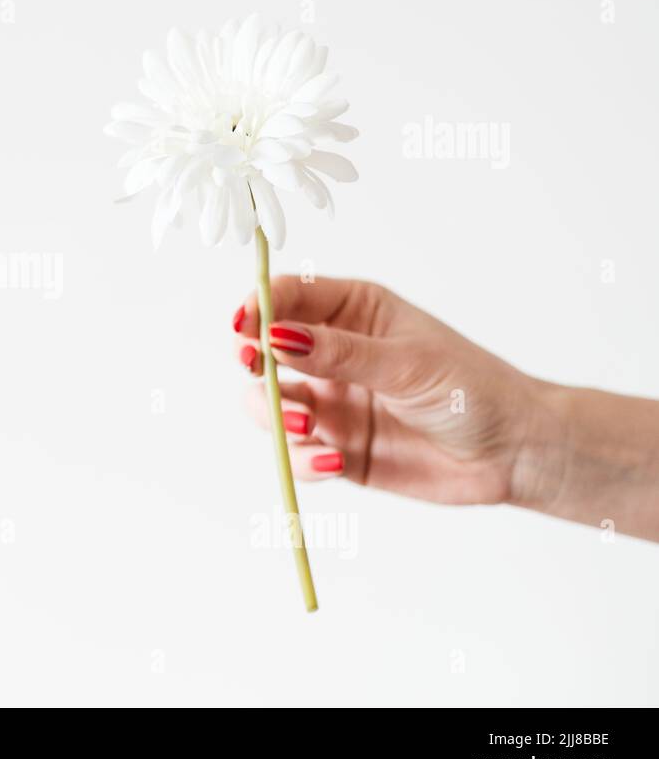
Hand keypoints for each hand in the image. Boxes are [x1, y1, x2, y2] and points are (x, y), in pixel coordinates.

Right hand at [232, 276, 543, 505]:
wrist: (514, 454)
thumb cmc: (473, 390)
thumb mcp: (407, 364)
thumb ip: (339, 353)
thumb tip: (276, 336)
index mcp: (353, 312)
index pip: (290, 296)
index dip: (260, 306)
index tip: (245, 325)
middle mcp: (331, 353)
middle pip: (263, 349)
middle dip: (252, 361)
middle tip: (255, 368)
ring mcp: (330, 402)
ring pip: (268, 403)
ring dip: (275, 414)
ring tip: (306, 424)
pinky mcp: (333, 447)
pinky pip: (296, 452)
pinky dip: (303, 458)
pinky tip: (335, 461)